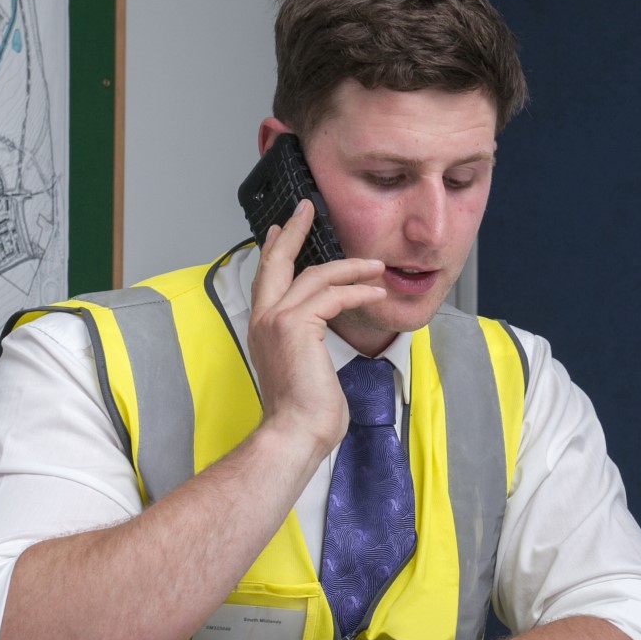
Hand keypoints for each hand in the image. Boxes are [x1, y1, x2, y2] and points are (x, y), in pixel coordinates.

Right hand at [247, 199, 385, 456]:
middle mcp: (264, 319)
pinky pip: (334, 295)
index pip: (266, 280)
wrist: (294, 432)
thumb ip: (307, 348)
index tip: (279, 231)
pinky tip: (377, 291)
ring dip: (350, 267)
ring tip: (376, 265)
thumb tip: (322, 345)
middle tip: (306, 207)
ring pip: (315, 275)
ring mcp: (277, 319)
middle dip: (293, 231)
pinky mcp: (297, 324)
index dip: (273, 252)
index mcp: (262, 329)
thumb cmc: (304, 414)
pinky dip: (359, 290)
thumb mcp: (305, 371)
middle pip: (278, 261)